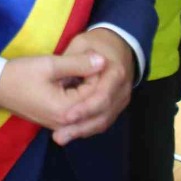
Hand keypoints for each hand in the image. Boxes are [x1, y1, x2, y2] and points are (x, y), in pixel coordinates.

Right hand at [0, 52, 105, 131]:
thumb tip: (104, 60)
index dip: (97, 72)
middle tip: (90, 60)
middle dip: (94, 80)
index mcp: (66, 112)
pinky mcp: (55, 120)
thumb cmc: (20, 74)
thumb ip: (79, 63)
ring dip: (86, 86)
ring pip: (85, 105)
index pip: (96, 92)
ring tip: (81, 67)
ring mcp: (61, 124)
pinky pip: (76, 108)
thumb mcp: (50, 65)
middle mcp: (66, 123)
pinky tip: (73, 79)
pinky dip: (78, 93)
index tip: (92, 56)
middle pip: (93, 101)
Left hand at [51, 29, 135, 145]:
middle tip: (59, 136)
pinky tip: (70, 132)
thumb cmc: (95, 43)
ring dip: (82, 131)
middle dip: (80, 127)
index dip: (84, 108)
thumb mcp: (81, 44)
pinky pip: (102, 121)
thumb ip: (77, 60)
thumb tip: (75, 75)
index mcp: (116, 73)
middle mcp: (122, 91)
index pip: (102, 96)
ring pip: (103, 122)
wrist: (117, 45)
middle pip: (103, 115)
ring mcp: (121, 100)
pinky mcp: (115, 106)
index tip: (66, 116)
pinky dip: (86, 128)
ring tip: (61, 137)